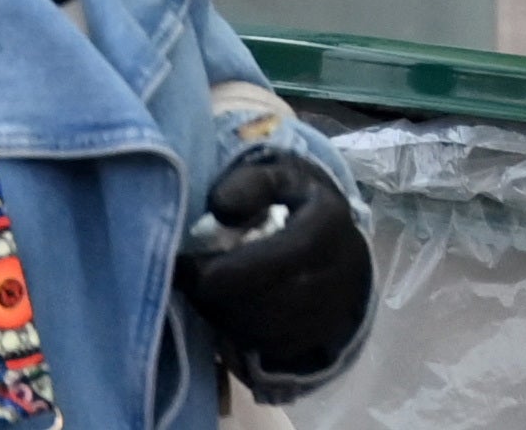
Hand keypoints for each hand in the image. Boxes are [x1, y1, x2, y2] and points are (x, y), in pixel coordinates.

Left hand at [175, 153, 372, 385]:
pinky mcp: (318, 340)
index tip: (184, 264)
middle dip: (214, 295)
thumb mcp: (280, 176)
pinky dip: (238, 334)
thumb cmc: (299, 205)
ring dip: (222, 316)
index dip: (222, 270)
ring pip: (263, 330)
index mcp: (328, 225)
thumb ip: (251, 183)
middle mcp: (337, 274)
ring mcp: (331, 313)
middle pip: (262, 302)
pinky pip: (268, 349)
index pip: (272, 260)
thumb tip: (221, 209)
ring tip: (204, 292)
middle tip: (186, 280)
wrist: (340, 245)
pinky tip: (226, 309)